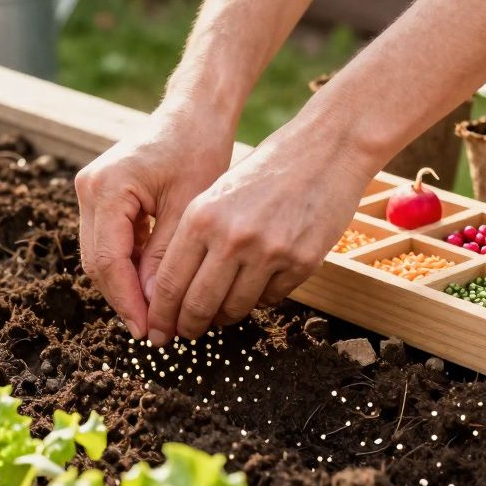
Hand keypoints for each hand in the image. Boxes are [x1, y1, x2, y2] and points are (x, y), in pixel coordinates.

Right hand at [75, 105, 235, 339]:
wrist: (193, 112)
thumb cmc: (198, 149)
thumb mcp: (187, 209)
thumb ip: (166, 258)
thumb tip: (155, 308)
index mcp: (107, 188)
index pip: (109, 260)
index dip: (128, 301)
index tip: (149, 331)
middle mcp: (89, 188)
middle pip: (97, 262)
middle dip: (124, 300)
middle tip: (154, 332)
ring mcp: (90, 191)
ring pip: (100, 255)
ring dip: (125, 286)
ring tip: (156, 315)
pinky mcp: (101, 195)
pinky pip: (108, 241)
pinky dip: (128, 266)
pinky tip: (153, 286)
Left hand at [143, 113, 376, 345]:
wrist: (325, 150)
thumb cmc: (266, 170)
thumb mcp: (218, 193)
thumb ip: (196, 237)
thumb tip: (175, 290)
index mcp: (202, 216)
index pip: (170, 282)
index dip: (162, 314)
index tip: (159, 329)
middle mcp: (232, 237)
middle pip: (198, 304)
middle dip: (187, 326)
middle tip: (185, 334)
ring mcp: (269, 252)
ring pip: (234, 308)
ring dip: (223, 317)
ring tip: (219, 315)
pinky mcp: (302, 262)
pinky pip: (270, 299)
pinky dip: (259, 300)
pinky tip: (256, 288)